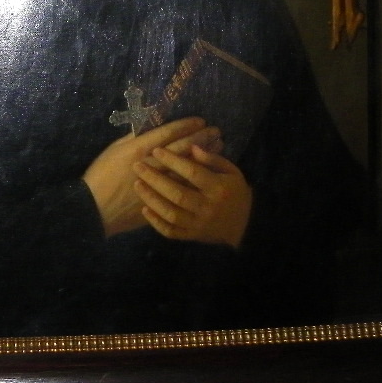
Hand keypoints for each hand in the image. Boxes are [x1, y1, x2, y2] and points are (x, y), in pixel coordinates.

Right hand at [83, 117, 218, 237]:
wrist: (95, 208)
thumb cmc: (101, 175)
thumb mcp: (114, 150)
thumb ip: (134, 139)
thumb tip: (151, 129)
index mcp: (139, 149)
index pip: (168, 133)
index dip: (186, 126)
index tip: (201, 121)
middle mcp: (152, 164)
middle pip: (182, 148)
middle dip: (201, 138)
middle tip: (216, 131)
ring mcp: (158, 184)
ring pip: (187, 167)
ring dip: (204, 156)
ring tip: (218, 147)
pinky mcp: (161, 199)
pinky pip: (184, 188)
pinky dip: (197, 177)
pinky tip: (208, 171)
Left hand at [133, 144, 252, 248]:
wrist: (244, 226)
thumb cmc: (235, 192)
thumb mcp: (232, 171)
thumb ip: (212, 159)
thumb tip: (192, 146)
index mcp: (218, 188)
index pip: (193, 172)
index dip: (173, 161)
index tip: (156, 150)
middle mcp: (207, 207)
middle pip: (177, 193)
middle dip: (155, 179)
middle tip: (138, 166)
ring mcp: (198, 224)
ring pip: (171, 214)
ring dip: (152, 199)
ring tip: (137, 184)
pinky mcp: (192, 236)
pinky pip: (171, 232)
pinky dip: (156, 223)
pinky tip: (144, 210)